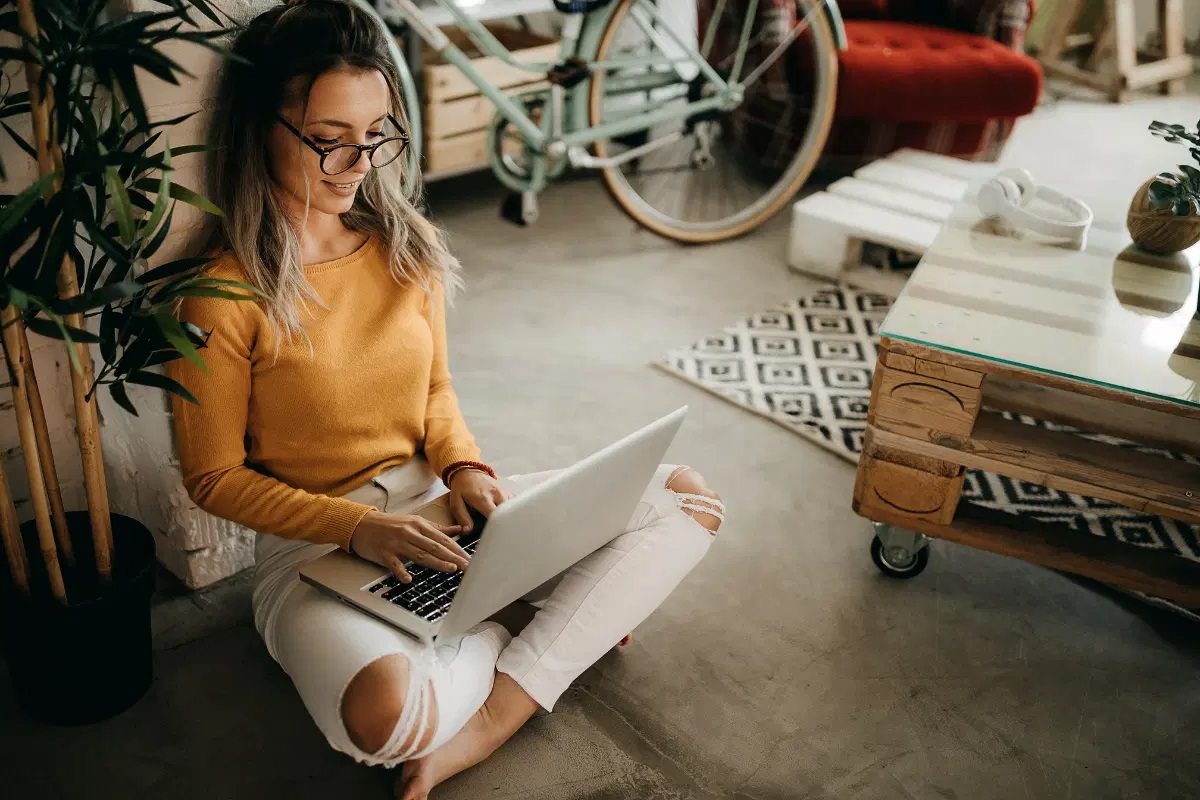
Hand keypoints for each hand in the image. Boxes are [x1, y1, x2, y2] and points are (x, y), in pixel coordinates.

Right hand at [350, 511, 470, 583]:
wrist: (361, 524)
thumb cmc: (390, 524)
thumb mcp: (414, 522)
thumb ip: (437, 528)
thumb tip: (458, 530)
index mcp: (419, 525)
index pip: (442, 538)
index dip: (457, 549)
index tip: (469, 558)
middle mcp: (409, 532)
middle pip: (434, 546)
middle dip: (452, 557)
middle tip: (466, 566)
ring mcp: (396, 543)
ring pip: (420, 554)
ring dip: (436, 562)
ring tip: (450, 569)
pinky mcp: (383, 553)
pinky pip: (394, 564)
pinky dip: (401, 571)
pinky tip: (409, 579)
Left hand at [448, 469, 512, 531]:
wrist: (469, 472)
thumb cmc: (462, 488)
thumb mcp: (456, 502)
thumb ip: (462, 517)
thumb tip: (468, 531)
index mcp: (483, 498)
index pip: (495, 515)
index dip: (496, 527)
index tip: (495, 535)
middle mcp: (497, 495)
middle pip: (508, 514)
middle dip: (506, 525)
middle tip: (502, 535)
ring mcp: (505, 492)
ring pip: (514, 509)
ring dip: (510, 519)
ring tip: (505, 527)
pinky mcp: (509, 492)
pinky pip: (516, 505)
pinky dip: (514, 512)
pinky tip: (508, 518)